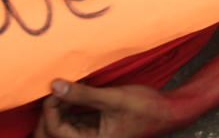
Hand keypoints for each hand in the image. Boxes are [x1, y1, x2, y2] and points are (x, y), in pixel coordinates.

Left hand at [34, 79, 165, 137]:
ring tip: (65, 86)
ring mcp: (91, 134)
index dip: (51, 108)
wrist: (169, 111)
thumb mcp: (114, 99)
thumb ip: (83, 94)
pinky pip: (74, 118)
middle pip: (53, 132)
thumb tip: (55, 86)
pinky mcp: (95, 125)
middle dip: (50, 112)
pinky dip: (70, 105)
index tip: (56, 87)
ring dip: (60, 107)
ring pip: (62, 124)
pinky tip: (75, 89)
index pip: (56, 130)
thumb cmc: (146, 108)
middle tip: (56, 89)